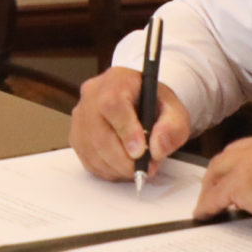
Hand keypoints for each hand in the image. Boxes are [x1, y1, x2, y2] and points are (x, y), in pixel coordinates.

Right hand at [72, 66, 192, 180]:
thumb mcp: (175, 110)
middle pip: (98, 132)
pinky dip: (107, 170)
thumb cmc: (154, 104)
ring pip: (91, 149)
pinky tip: (122, 167)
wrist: (140, 102)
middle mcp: (92, 94)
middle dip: (123, 159)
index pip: (112, 104)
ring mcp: (80, 115)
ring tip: (137, 167)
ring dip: (116, 167)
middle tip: (144, 168)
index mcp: (117, 80)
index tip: (140, 152)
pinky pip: (87, 159)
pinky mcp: (76, 135)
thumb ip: (172, 127)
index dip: (125, 130)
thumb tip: (156, 148)